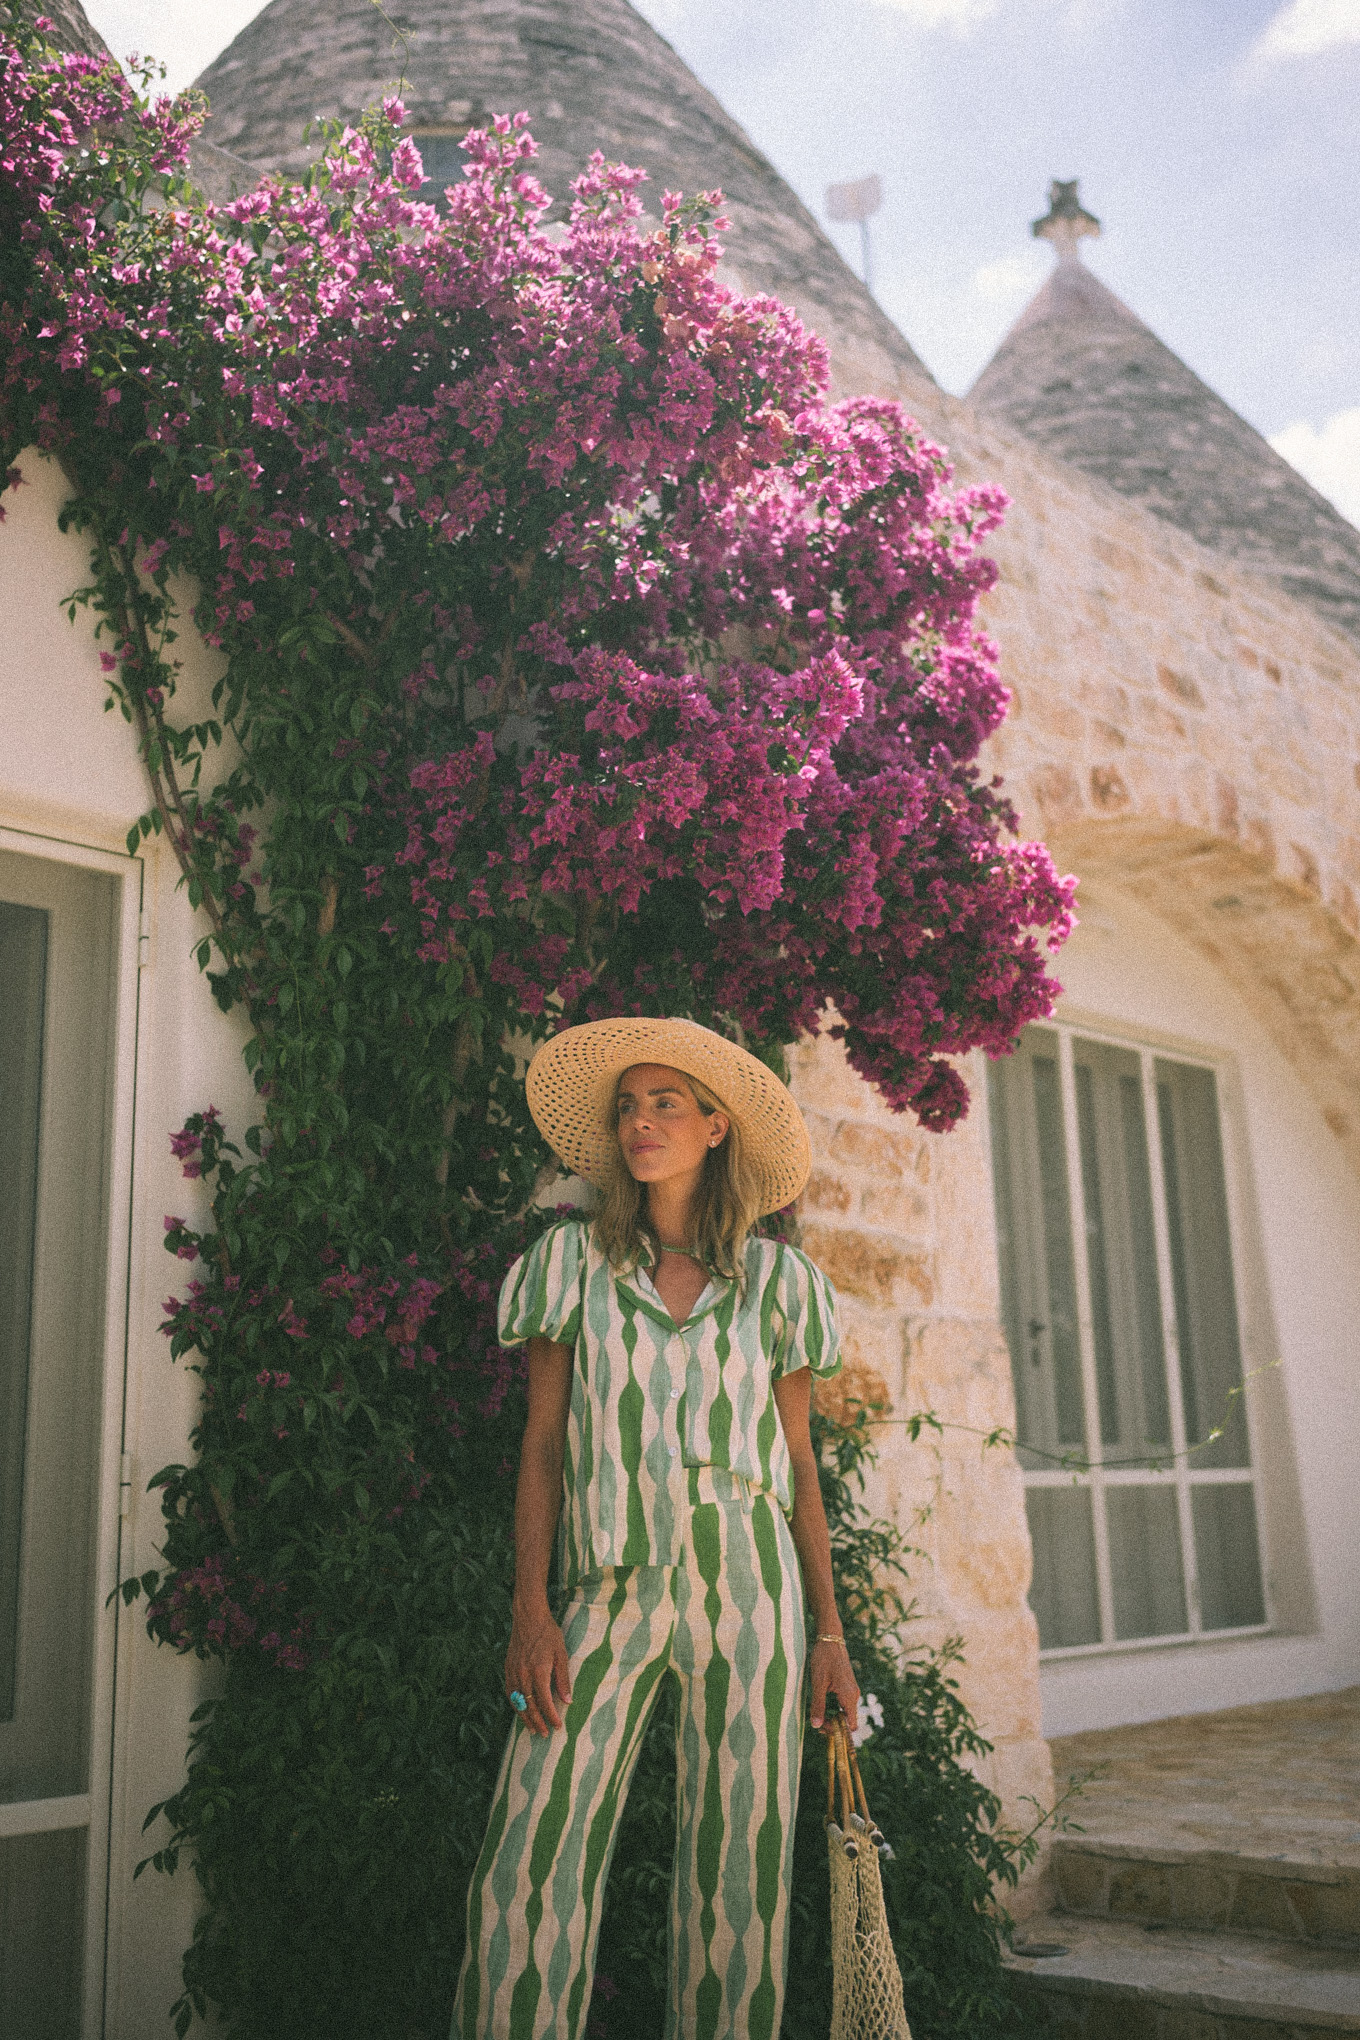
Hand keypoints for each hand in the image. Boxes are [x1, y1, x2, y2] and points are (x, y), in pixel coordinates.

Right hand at [505, 1608, 571, 1736]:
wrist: (528, 1617)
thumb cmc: (549, 1634)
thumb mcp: (561, 1654)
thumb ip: (563, 1679)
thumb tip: (568, 1701)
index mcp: (538, 1671)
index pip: (545, 1702)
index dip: (551, 1716)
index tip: (558, 1727)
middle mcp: (523, 1674)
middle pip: (530, 1706)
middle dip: (538, 1722)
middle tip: (545, 1734)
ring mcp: (513, 1672)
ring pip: (517, 1702)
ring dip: (525, 1718)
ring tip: (533, 1729)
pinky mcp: (508, 1668)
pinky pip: (510, 1692)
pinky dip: (515, 1705)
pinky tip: (521, 1711)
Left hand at [809, 1638, 859, 1733]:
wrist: (830, 1638)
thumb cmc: (824, 1658)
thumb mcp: (818, 1682)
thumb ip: (818, 1705)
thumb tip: (816, 1726)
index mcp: (848, 1695)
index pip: (851, 1725)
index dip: (838, 1731)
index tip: (823, 1729)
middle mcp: (853, 1694)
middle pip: (848, 1720)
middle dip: (834, 1725)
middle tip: (817, 1724)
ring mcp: (852, 1690)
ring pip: (846, 1712)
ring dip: (834, 1717)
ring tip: (818, 1715)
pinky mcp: (848, 1686)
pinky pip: (845, 1704)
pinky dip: (836, 1709)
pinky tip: (823, 1705)